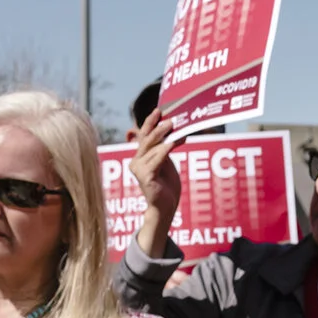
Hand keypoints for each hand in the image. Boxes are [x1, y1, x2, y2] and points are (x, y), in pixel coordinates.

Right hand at [129, 109, 180, 234]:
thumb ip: (164, 148)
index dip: (150, 122)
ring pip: (154, 148)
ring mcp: (139, 169)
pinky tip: (175, 141)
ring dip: (169, 137)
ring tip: (181, 130)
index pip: (144, 136)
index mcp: (140, 157)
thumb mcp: (166, 162)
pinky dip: (166, 149)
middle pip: (147, 139)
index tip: (158, 110)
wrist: (166, 207)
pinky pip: (157, 159)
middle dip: (159, 127)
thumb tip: (172, 129)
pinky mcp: (145, 177)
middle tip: (172, 119)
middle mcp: (136, 161)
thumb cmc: (166, 185)